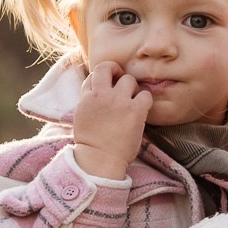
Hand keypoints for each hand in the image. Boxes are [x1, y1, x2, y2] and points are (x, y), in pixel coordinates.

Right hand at [70, 61, 150, 179]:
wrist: (100, 160)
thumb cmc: (91, 143)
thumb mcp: (82, 117)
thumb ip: (89, 100)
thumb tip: (96, 90)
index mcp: (86, 98)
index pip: (93, 74)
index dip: (102, 78)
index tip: (107, 87)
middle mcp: (101, 95)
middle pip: (108, 67)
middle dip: (116, 71)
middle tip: (122, 83)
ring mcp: (119, 101)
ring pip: (129, 79)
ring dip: (132, 88)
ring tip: (132, 101)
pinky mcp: (135, 110)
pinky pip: (146, 94)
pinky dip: (146, 100)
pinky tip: (142, 109)